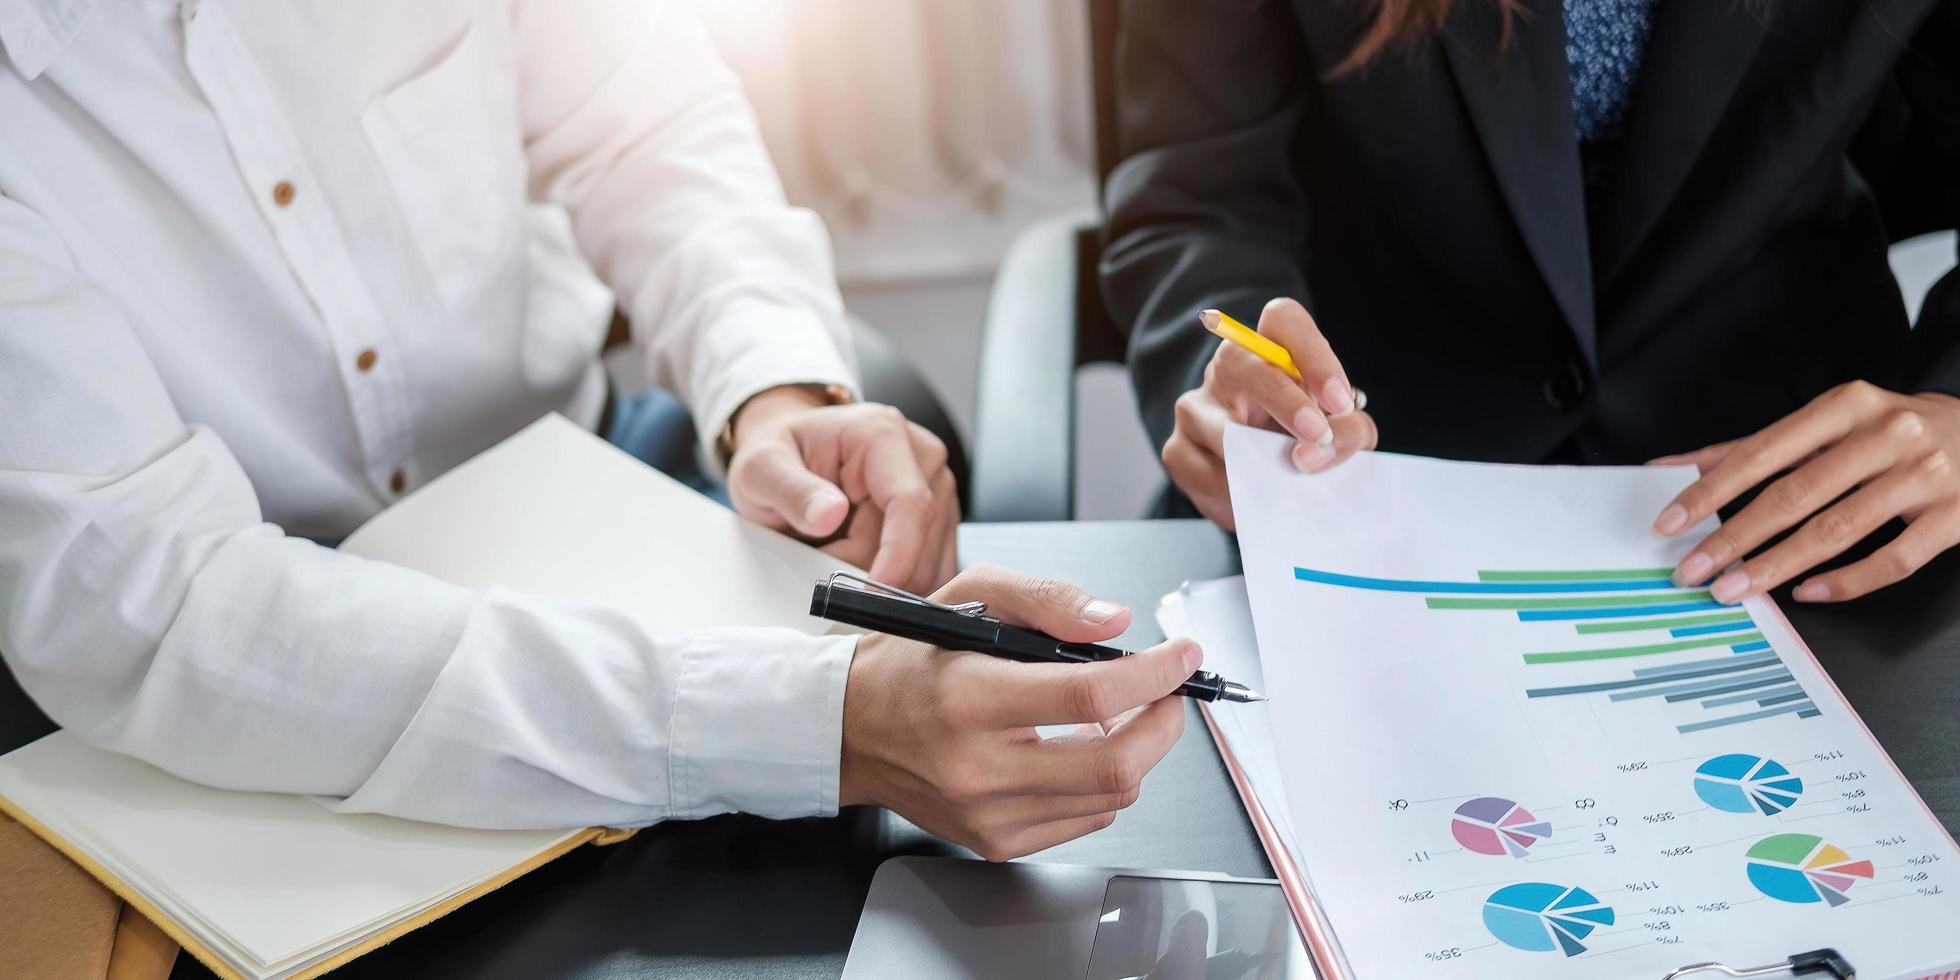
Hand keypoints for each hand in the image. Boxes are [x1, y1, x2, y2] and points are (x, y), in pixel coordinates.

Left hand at [727, 386, 958, 592]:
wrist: (794, 453)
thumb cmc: (781, 456)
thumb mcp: (761, 468)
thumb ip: (790, 490)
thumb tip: (830, 515)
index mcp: (882, 434)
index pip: (909, 502)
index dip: (898, 553)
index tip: (874, 592)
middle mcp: (923, 458)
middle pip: (917, 541)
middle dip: (870, 568)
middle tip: (820, 558)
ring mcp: (938, 489)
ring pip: (928, 562)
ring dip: (881, 577)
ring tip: (836, 552)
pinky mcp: (941, 518)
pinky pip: (933, 569)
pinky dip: (897, 582)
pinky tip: (864, 567)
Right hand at [838, 563, 1196, 860]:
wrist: (850, 728)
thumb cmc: (909, 660)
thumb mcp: (970, 597)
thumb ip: (1046, 598)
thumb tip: (1114, 620)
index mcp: (969, 699)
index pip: (1090, 696)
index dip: (1154, 675)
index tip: (1183, 657)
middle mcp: (977, 768)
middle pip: (1115, 763)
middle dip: (1164, 724)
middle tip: (1168, 693)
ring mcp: (988, 815)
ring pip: (1110, 796)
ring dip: (1137, 751)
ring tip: (1117, 715)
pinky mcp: (995, 842)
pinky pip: (1086, 819)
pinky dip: (1102, 783)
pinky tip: (1078, 749)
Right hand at [1164, 298, 1376, 529]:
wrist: (1268, 488)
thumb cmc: (1306, 443)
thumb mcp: (1341, 432)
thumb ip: (1348, 431)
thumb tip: (1318, 450)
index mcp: (1271, 349)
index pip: (1281, 319)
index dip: (1312, 352)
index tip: (1338, 401)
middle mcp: (1229, 367)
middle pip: (1239, 359)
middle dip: (1282, 398)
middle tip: (1315, 435)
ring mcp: (1196, 406)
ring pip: (1217, 424)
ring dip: (1257, 455)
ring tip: (1286, 479)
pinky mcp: (1177, 449)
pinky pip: (1203, 469)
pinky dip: (1235, 489)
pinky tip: (1255, 496)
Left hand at [1651, 381, 1959, 602]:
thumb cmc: (1894, 432)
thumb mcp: (1831, 423)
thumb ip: (1754, 447)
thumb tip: (1673, 468)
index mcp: (1846, 406)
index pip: (1762, 452)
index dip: (1711, 491)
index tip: (1669, 523)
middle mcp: (1886, 435)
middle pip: (1795, 495)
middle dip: (1734, 537)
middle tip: (1692, 570)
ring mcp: (1925, 475)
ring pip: (1838, 529)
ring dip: (1776, 565)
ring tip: (1733, 589)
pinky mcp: (1956, 516)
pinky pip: (1894, 560)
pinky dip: (1846, 582)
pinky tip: (1807, 593)